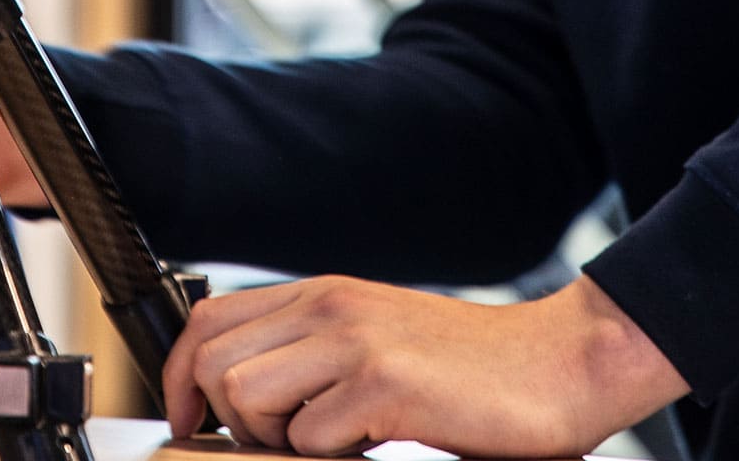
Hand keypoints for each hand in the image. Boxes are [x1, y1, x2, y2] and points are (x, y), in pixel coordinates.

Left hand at [164, 272, 686, 455]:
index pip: (208, 320)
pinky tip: (371, 447)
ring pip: (245, 397)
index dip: (179, 376)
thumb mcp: (377, 339)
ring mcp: (353, 342)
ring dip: (275, 440)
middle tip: (276, 445)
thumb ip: (316, 351)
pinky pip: (308, 440)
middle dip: (225, 419)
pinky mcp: (383, 384)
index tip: (187, 424)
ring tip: (329, 444)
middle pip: (211, 360)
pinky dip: (330, 458)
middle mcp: (328, 307)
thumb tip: (242, 396)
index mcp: (322, 294)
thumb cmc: (472, 368)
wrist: (559, 364)